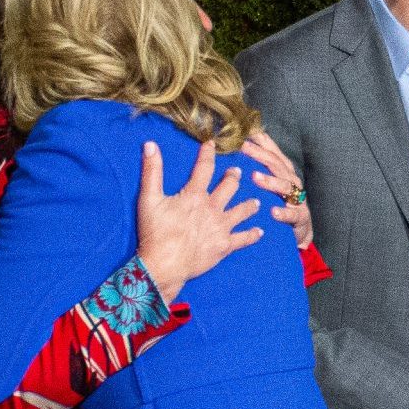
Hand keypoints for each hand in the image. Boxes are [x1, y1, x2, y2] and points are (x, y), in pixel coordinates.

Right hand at [136, 140, 262, 303]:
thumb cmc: (155, 232)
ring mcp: (221, 227)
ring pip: (242, 211)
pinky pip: (243, 238)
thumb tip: (151, 145)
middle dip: (234, 177)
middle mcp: (213, 208)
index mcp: (195, 195)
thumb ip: (152, 171)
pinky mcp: (225, 246)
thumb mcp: (149, 198)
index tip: (211, 145)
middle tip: (236, 172)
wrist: (165, 264)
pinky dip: (252, 234)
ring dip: (249, 204)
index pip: (204, 168)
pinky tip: (259, 232)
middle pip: (229, 187)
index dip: (208, 154)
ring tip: (255, 201)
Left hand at [242, 130, 311, 247]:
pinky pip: (292, 213)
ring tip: (255, 177)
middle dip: (259, 154)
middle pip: (276, 164)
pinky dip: (283, 212)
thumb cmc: (282, 203)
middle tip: (243, 147)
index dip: (261, 140)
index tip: (245, 130)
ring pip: (284, 186)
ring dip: (269, 181)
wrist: (300, 230)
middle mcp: (291, 180)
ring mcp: (297, 197)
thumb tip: (239, 148)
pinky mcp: (300, 216)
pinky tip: (273, 211)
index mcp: (284, 170)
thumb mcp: (272, 183)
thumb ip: (259, 167)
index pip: (273, 151)